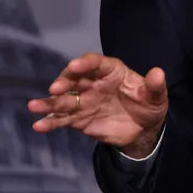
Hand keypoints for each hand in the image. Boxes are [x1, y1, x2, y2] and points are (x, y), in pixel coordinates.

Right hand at [28, 53, 168, 157]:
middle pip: (74, 79)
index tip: (74, 66)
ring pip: (63, 99)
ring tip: (33, 107)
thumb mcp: (156, 97)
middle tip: (55, 88)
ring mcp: (84, 100)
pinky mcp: (79, 119)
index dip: (84, 63)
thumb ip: (155, 86)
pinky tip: (39, 126)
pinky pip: (62, 119)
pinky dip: (50, 122)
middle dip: (64, 82)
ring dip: (48, 102)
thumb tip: (159, 72)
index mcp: (111, 71)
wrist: (143, 130)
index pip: (95, 63)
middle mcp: (93, 82)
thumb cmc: (149, 105)